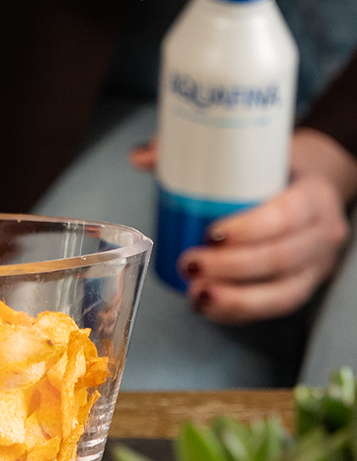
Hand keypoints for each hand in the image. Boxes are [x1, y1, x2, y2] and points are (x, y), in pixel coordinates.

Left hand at [177, 129, 356, 323]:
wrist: (310, 183)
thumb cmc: (272, 167)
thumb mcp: (248, 150)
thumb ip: (193, 149)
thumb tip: (138, 158)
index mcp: (313, 196)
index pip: (286, 215)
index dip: (250, 229)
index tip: (211, 234)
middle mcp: (322, 233)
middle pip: (280, 258)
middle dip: (231, 268)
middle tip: (189, 264)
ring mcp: (316, 265)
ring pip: (282, 292)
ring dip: (235, 299)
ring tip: (196, 296)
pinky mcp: (304, 285)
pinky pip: (276, 307)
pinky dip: (241, 312)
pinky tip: (209, 308)